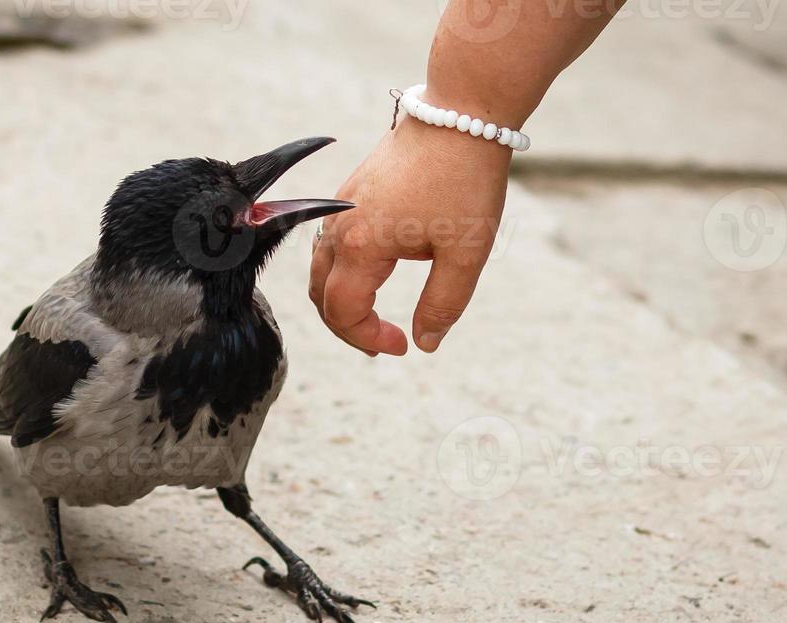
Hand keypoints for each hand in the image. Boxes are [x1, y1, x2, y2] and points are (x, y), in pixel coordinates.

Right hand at [309, 117, 510, 354]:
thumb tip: (424, 343)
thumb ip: (442, 304)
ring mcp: (341, 207)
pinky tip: (378, 272)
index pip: (343, 312)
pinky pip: (331, 242)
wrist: (461, 113)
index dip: (368, 338)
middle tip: (384, 341)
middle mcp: (340, 228)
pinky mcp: (351, 191)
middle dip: (348, 327)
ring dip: (341, 299)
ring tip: (373, 315)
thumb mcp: (465, 253)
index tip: (403, 345)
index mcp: (361, 247)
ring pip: (321, 269)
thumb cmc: (465, 180)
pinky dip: (344, 271)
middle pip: (321, 295)